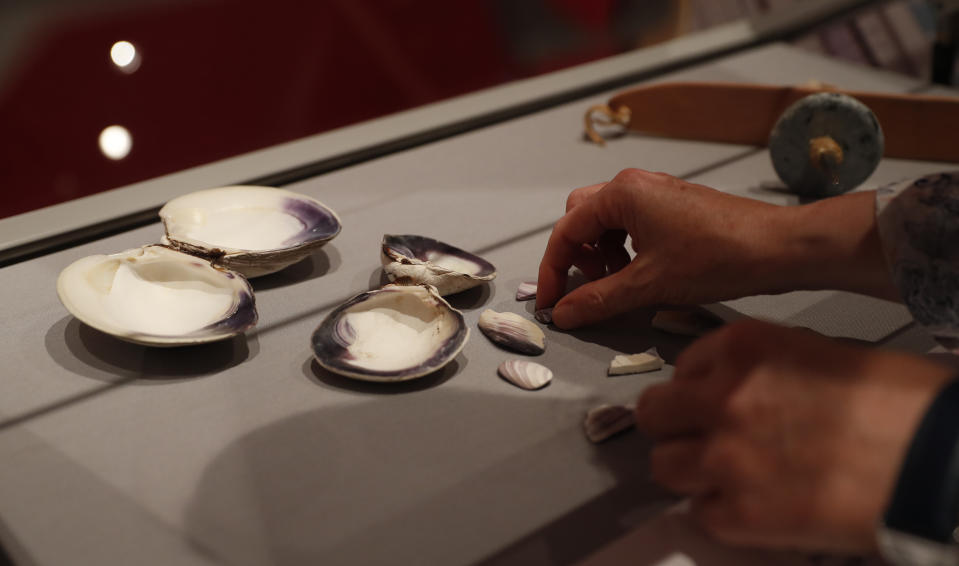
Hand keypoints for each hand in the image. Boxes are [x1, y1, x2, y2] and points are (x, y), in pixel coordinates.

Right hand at [536, 169, 894, 328]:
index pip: (566, 231)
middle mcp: (635, 184)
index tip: (552, 302)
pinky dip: (625, 249)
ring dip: (602, 254)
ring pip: (607, 221)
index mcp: (621, 194)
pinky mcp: (675, 205)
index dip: (553, 270)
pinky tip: (642, 274)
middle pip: (582, 218)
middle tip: (591, 287)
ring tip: (619, 284)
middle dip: (578, 256)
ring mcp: (657, 192)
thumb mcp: (648, 285)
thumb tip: (564, 314)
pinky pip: (632, 223)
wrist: (779, 248)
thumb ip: (598, 300)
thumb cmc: (717, 258)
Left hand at [635, 319, 953, 551]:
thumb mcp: (820, 352)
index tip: (714, 400)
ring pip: (664, 466)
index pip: (682, 367)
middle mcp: (720, 398)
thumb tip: (737, 387)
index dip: (699, 387)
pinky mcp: (740, 516)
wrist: (939, 461)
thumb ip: (763, 367)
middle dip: (678, 426)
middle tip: (707, 437)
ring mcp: (725, 459)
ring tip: (730, 477)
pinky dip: (723, 513)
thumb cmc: (900, 401)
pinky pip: (700, 514)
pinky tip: (758, 507)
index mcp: (741, 348)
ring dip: (692, 471)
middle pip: (655, 414)